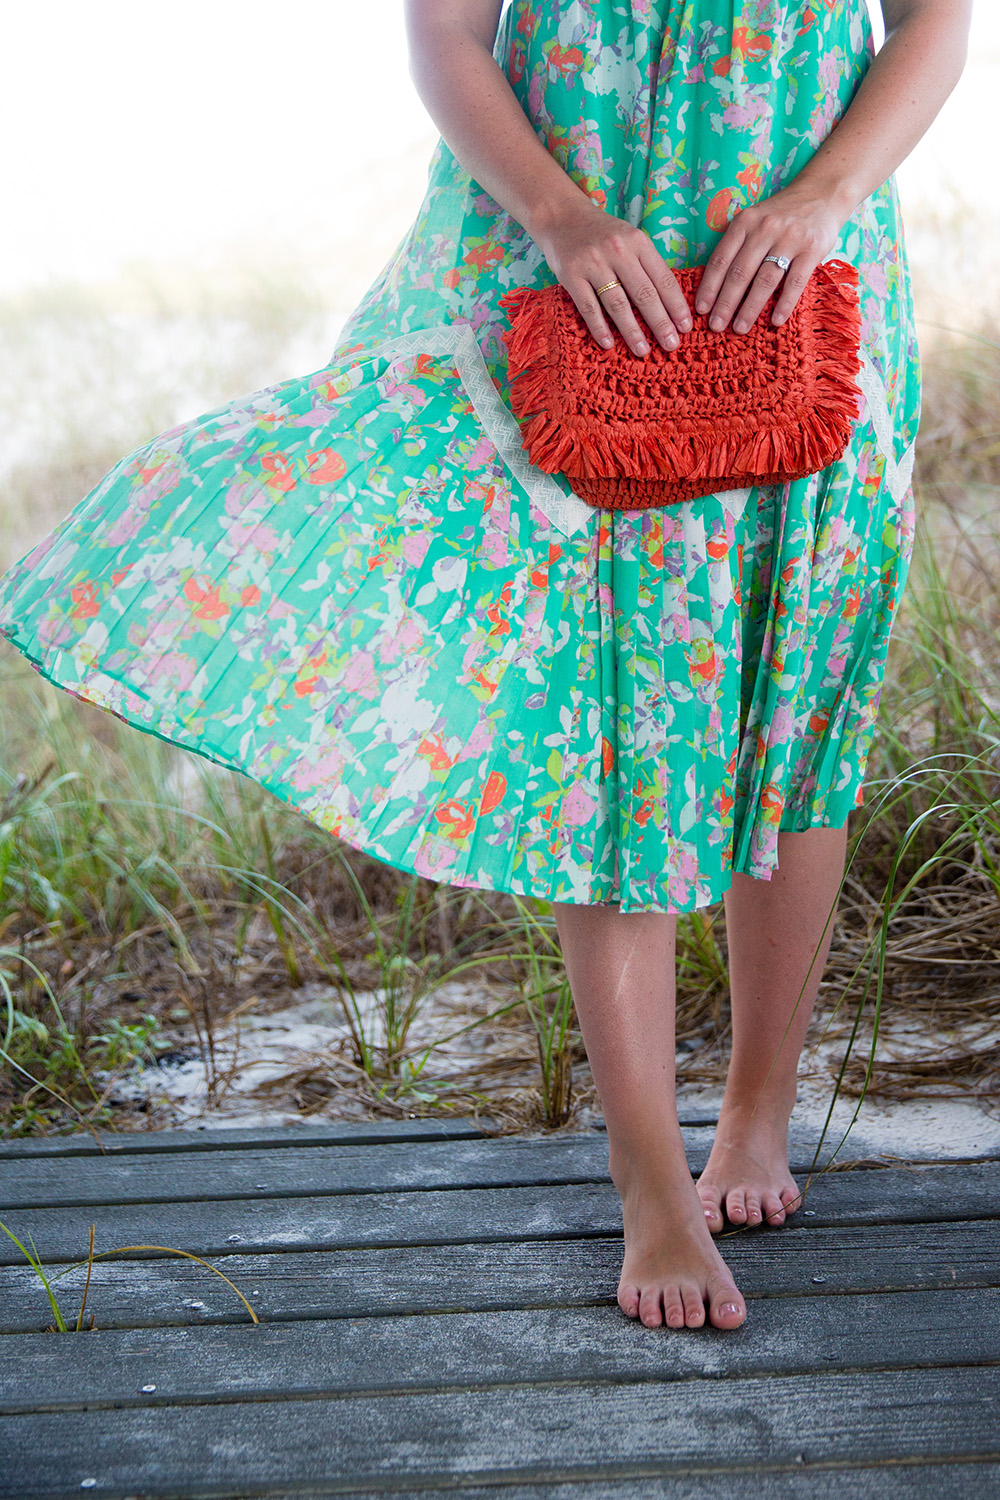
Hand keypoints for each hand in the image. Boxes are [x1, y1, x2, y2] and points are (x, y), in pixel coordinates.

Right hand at [531, 200, 691, 357]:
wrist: (562, 217)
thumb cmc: (602, 234)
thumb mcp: (630, 239)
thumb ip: (646, 264)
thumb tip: (669, 303)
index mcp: (638, 242)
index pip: (663, 278)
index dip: (676, 305)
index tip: (686, 327)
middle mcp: (618, 250)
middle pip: (644, 293)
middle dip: (660, 323)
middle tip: (671, 345)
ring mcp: (593, 263)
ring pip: (617, 303)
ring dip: (632, 331)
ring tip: (643, 351)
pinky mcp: (571, 275)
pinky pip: (588, 307)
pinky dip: (599, 327)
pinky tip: (608, 345)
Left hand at [695, 188, 846, 333]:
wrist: (822, 193)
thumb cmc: (780, 215)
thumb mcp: (754, 219)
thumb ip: (737, 244)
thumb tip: (715, 284)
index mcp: (745, 222)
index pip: (721, 259)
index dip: (709, 286)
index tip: (701, 309)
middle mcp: (765, 228)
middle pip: (740, 273)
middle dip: (725, 304)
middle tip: (716, 326)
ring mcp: (790, 238)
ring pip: (764, 280)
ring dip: (750, 308)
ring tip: (740, 328)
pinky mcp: (812, 249)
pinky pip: (795, 282)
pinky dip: (784, 304)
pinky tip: (775, 321)